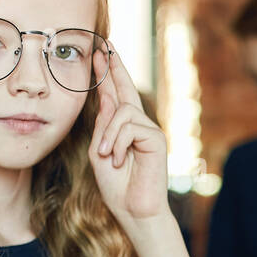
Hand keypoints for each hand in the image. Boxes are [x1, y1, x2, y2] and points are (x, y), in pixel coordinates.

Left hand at [89, 49, 168, 226]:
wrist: (133, 209)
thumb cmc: (116, 186)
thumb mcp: (100, 152)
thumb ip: (103, 126)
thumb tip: (107, 98)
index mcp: (123, 128)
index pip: (115, 95)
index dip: (107, 73)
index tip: (99, 52)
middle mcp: (139, 125)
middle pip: (125, 90)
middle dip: (113, 69)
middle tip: (103, 47)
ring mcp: (149, 130)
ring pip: (123, 113)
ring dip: (109, 135)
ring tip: (108, 156)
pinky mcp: (156, 139)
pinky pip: (130, 128)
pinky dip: (119, 144)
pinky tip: (120, 160)